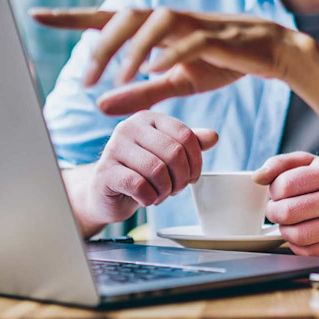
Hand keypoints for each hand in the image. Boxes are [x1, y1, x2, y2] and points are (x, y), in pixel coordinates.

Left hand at [31, 7, 313, 114]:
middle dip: (102, 44)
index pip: (108, 17)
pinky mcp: (219, 35)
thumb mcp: (176, 83)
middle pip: (127, 15)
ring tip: (120, 78)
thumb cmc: (223, 62)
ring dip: (133, 48)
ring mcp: (196, 23)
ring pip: (156, 21)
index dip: (72, 16)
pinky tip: (154, 71)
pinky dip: (170, 53)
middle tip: (86, 79)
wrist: (273, 53)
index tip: (37, 14)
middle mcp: (172, 19)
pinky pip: (190, 39)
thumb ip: (140, 93)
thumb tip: (98, 105)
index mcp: (157, 27)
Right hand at [77, 111, 217, 228]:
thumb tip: (214, 136)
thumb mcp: (167, 155)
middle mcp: (129, 127)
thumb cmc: (140, 172)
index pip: (185, 135)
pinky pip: (139, 186)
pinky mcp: (104, 172)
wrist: (106, 193)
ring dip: (166, 190)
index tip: (193, 177)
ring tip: (161, 195)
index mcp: (148, 118)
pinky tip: (146, 199)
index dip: (196, 161)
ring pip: (157, 170)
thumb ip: (189, 144)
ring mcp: (113, 148)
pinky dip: (150, 198)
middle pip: (173, 153)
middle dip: (181, 178)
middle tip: (176, 190)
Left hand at [254, 152, 318, 256]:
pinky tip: (304, 234)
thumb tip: (257, 177)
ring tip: (290, 222)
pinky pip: (308, 252)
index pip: (285, 184)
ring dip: (285, 230)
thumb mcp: (310, 164)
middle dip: (274, 212)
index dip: (274, 191)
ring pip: (297, 235)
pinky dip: (298, 245)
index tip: (280, 192)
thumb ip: (281, 164)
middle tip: (278, 210)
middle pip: (288, 212)